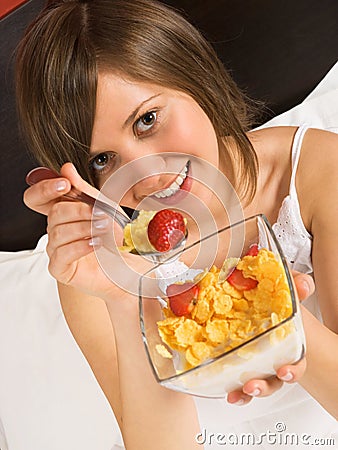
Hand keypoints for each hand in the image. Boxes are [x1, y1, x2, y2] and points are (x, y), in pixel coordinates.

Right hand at [24, 163, 148, 300]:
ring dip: (85, 227)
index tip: (65, 184)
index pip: (37, 197)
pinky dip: (81, 245)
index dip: (45, 188)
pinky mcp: (60, 268)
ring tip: (105, 230)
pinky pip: (62, 253)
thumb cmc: (114, 239)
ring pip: (58, 232)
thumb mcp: (104, 208)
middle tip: (100, 214)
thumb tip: (66, 168)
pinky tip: (96, 243)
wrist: (128, 267)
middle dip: (79, 210)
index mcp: (62, 212)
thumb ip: (84, 190)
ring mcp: (56, 249)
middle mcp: (56, 229)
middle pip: (53, 213)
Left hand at [227, 271, 314, 404]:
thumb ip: (297, 284)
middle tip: (252, 385)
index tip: (284, 371)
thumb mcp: (284, 288)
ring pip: (254, 385)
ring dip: (246, 392)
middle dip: (264, 386)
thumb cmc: (272, 299)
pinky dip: (232, 389)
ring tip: (237, 392)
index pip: (295, 363)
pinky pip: (235, 381)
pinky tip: (226, 392)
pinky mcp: (235, 362)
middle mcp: (272, 359)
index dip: (292, 370)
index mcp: (286, 344)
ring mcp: (254, 363)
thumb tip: (302, 286)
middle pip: (273, 381)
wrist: (256, 299)